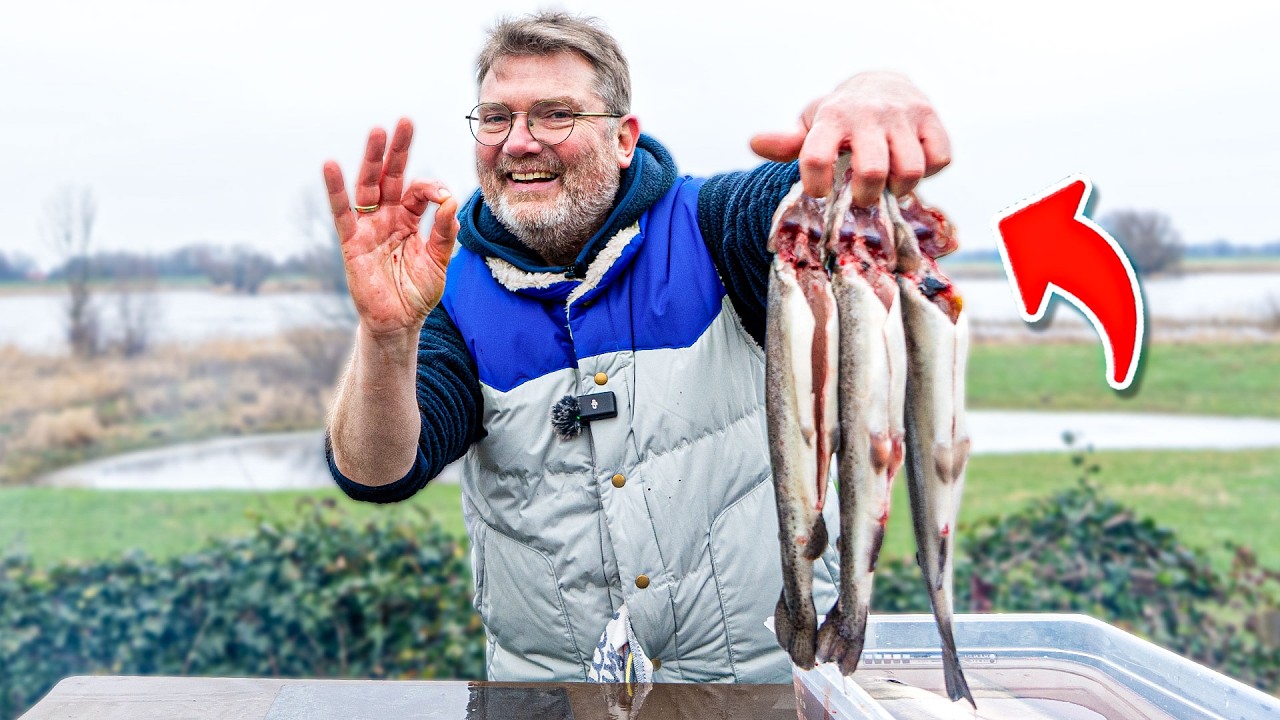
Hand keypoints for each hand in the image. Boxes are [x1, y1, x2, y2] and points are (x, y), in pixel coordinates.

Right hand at [323, 118, 458, 337]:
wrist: (399, 323)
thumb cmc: (417, 293)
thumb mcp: (438, 262)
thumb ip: (443, 233)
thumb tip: (450, 202)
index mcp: (409, 220)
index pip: (419, 192)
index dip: (431, 189)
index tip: (444, 198)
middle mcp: (387, 218)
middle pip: (391, 177)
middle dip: (397, 150)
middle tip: (404, 121)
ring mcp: (368, 228)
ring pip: (368, 187)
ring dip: (372, 160)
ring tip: (376, 132)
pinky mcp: (352, 243)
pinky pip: (342, 214)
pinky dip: (335, 191)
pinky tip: (331, 166)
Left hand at [750, 71, 950, 205]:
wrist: (883, 82)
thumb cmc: (842, 117)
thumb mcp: (813, 125)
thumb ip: (787, 142)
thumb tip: (755, 144)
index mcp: (832, 117)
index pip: (816, 155)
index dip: (816, 184)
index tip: (820, 193)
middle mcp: (868, 114)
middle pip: (871, 171)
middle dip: (865, 196)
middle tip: (861, 197)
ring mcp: (903, 116)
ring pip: (910, 169)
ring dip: (901, 188)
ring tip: (889, 186)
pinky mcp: (932, 119)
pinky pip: (939, 159)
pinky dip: (930, 172)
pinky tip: (913, 165)